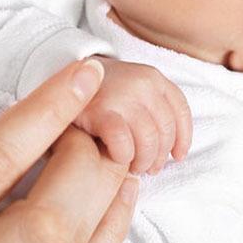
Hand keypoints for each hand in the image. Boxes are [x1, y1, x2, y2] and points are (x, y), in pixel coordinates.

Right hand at [74, 57, 191, 174]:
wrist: (60, 76)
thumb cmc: (101, 91)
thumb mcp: (133, 88)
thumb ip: (154, 109)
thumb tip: (175, 151)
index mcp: (152, 77)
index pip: (180, 112)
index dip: (182, 138)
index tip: (177, 156)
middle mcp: (141, 83)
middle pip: (165, 131)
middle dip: (158, 156)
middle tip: (147, 167)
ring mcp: (120, 96)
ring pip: (148, 142)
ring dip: (142, 161)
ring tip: (132, 166)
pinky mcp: (99, 112)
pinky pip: (124, 144)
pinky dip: (123, 156)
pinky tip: (115, 156)